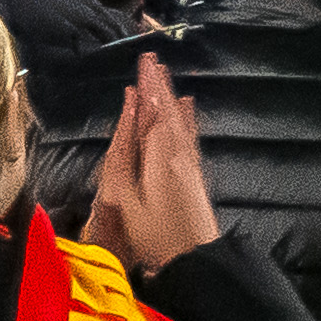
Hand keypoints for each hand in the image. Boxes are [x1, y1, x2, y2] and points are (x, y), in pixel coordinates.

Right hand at [81, 54, 219, 269]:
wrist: (196, 260)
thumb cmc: (156, 236)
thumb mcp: (127, 201)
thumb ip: (125, 158)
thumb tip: (129, 124)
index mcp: (158, 158)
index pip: (152, 113)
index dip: (148, 87)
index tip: (143, 63)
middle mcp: (177, 155)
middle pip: (167, 112)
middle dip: (158, 85)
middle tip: (152, 59)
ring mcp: (189, 164)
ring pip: (178, 121)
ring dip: (170, 97)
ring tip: (164, 75)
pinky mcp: (195, 175)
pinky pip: (188, 135)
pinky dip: (186, 117)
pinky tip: (188, 107)